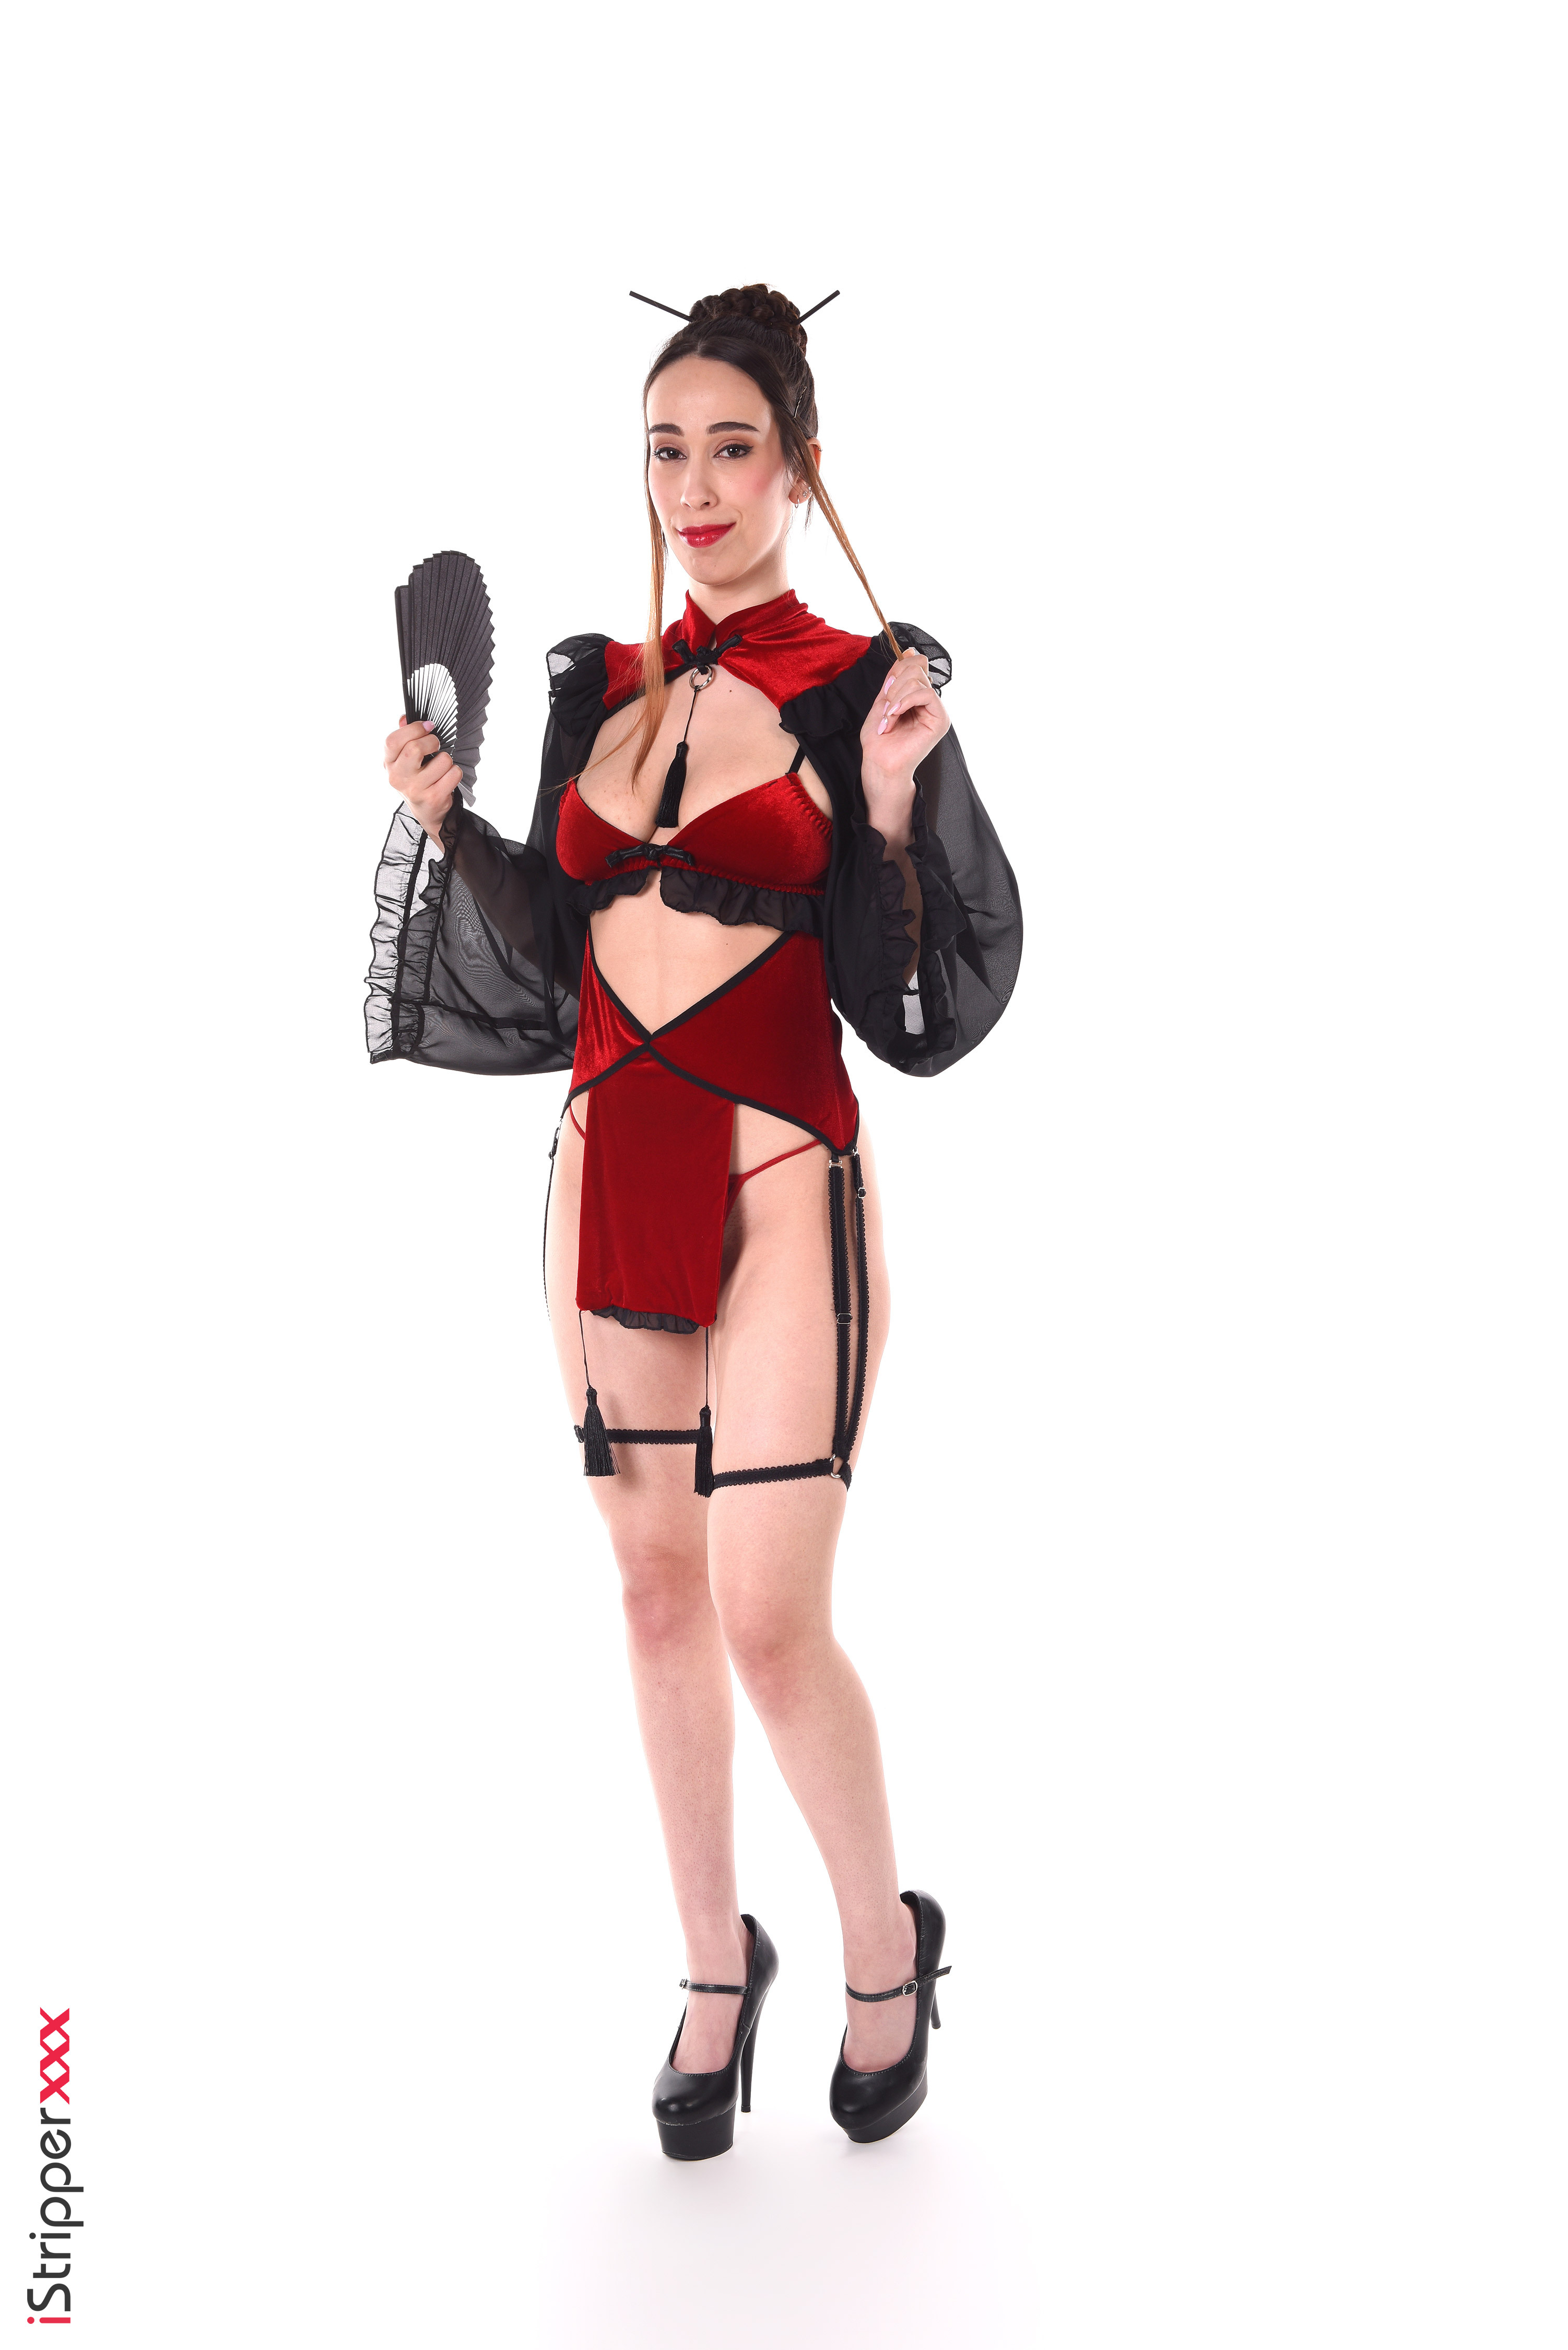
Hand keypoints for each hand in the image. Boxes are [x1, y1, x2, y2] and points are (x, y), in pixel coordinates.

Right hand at [384, 716, 458, 845]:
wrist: (426, 811)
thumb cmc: (416, 779)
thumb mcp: (404, 759)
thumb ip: (404, 736)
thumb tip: (404, 718)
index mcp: (388, 763)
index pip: (393, 741)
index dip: (413, 729)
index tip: (427, 727)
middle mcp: (398, 777)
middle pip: (415, 748)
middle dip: (432, 742)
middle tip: (435, 745)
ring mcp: (415, 789)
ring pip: (442, 760)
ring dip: (447, 760)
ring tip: (440, 769)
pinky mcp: (433, 798)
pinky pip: (454, 773)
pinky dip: (455, 773)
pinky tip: (446, 779)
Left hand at [858, 649, 948, 833]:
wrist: (879, 763)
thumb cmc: (879, 739)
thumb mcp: (883, 699)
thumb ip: (896, 677)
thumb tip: (910, 651)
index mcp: (918, 696)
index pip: (916, 664)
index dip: (899, 667)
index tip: (886, 688)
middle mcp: (930, 702)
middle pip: (917, 668)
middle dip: (894, 685)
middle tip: (886, 708)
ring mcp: (937, 711)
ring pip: (918, 680)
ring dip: (896, 697)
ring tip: (888, 718)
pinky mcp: (941, 720)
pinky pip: (925, 694)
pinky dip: (904, 701)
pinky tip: (894, 715)